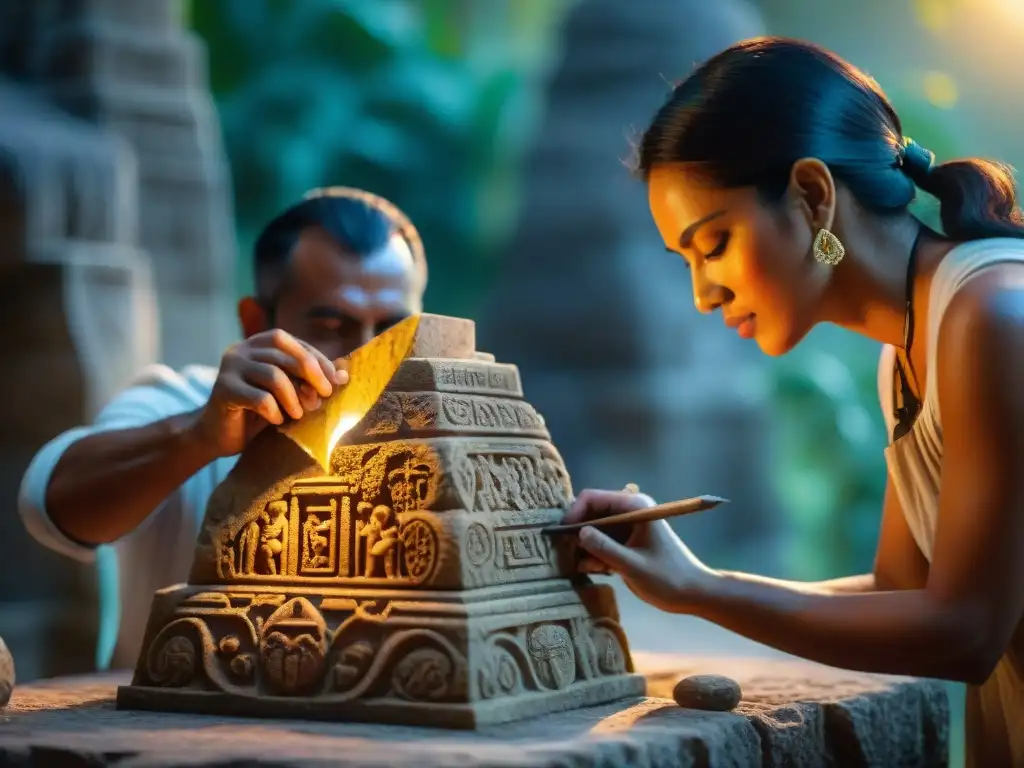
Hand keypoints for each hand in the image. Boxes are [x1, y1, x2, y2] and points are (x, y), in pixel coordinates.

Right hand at [193, 329, 348, 457]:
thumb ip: (309, 379)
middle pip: (283, 353)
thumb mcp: (288, 391)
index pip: (292, 342)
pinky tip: (277, 420)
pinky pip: (259, 398)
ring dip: (293, 397)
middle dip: (310, 373)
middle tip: (324, 396)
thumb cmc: (258, 412)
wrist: (219, 435)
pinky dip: (274, 411)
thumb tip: (345, 374)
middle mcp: (241, 350)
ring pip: (272, 374)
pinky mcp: (222, 391)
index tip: (336, 380)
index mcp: (257, 344)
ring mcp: (229, 368)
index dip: (316, 359)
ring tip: (300, 414)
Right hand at [566, 488, 712, 612]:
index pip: (592, 498)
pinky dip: (595, 556)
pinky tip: (597, 571)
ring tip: (584, 567)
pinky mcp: (626, 542)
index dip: (574, 514)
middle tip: (567, 556)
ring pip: (593, 530)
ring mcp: (627, 526)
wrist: (693, 593)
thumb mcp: (633, 566)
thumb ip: (605, 548)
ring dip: (585, 548)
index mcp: (634, 506)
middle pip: (590, 513)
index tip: (562, 537)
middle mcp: (628, 511)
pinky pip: (601, 543)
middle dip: (577, 534)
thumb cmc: (668, 578)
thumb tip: (579, 533)